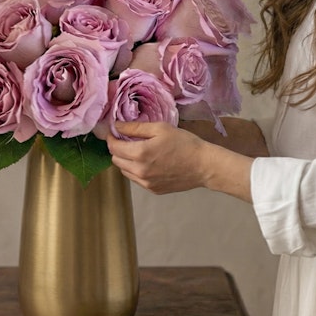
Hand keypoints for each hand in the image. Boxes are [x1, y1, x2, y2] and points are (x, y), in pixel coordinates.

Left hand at [97, 121, 212, 194]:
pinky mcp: (153, 190)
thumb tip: (116, 126)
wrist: (204, 166)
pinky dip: (136, 170)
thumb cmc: (185, 143)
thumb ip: (135, 127)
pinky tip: (149, 163)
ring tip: (140, 152)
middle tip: (128, 141)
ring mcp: (146, 183)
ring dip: (126, 161)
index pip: (113, 147)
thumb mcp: (160, 128)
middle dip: (118, 149)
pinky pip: (136, 179)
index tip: (115, 132)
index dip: (111, 138)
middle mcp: (139, 171)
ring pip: (124, 171)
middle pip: (116, 160)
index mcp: (140, 154)